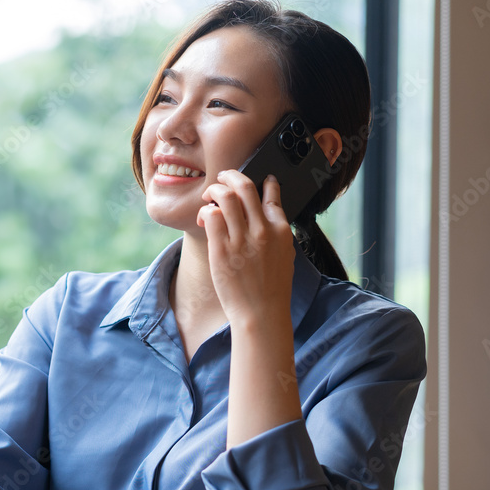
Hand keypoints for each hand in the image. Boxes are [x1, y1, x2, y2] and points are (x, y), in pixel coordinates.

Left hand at [196, 170, 295, 326]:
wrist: (261, 313)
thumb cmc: (272, 288)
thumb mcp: (285, 255)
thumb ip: (277, 232)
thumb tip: (271, 214)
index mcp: (280, 229)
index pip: (271, 193)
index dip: (262, 181)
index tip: (256, 179)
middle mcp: (262, 230)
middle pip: (245, 186)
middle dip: (230, 176)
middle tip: (223, 178)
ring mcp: (242, 239)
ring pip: (225, 197)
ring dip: (214, 191)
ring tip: (210, 196)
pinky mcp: (222, 250)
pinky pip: (211, 216)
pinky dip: (205, 211)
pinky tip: (204, 218)